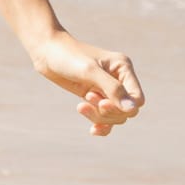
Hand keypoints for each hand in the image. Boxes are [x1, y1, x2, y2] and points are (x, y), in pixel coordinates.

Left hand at [28, 31, 142, 136]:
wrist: (47, 53)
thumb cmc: (68, 57)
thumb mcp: (89, 72)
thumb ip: (112, 89)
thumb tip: (133, 109)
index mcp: (123, 68)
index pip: (137, 98)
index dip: (123, 107)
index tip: (102, 103)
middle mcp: (119, 79)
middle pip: (126, 111)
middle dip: (107, 112)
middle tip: (88, 98)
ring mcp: (108, 89)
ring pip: (115, 116)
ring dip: (99, 116)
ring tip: (81, 105)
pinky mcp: (96, 97)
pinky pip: (106, 119)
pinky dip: (101, 125)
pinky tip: (93, 130)